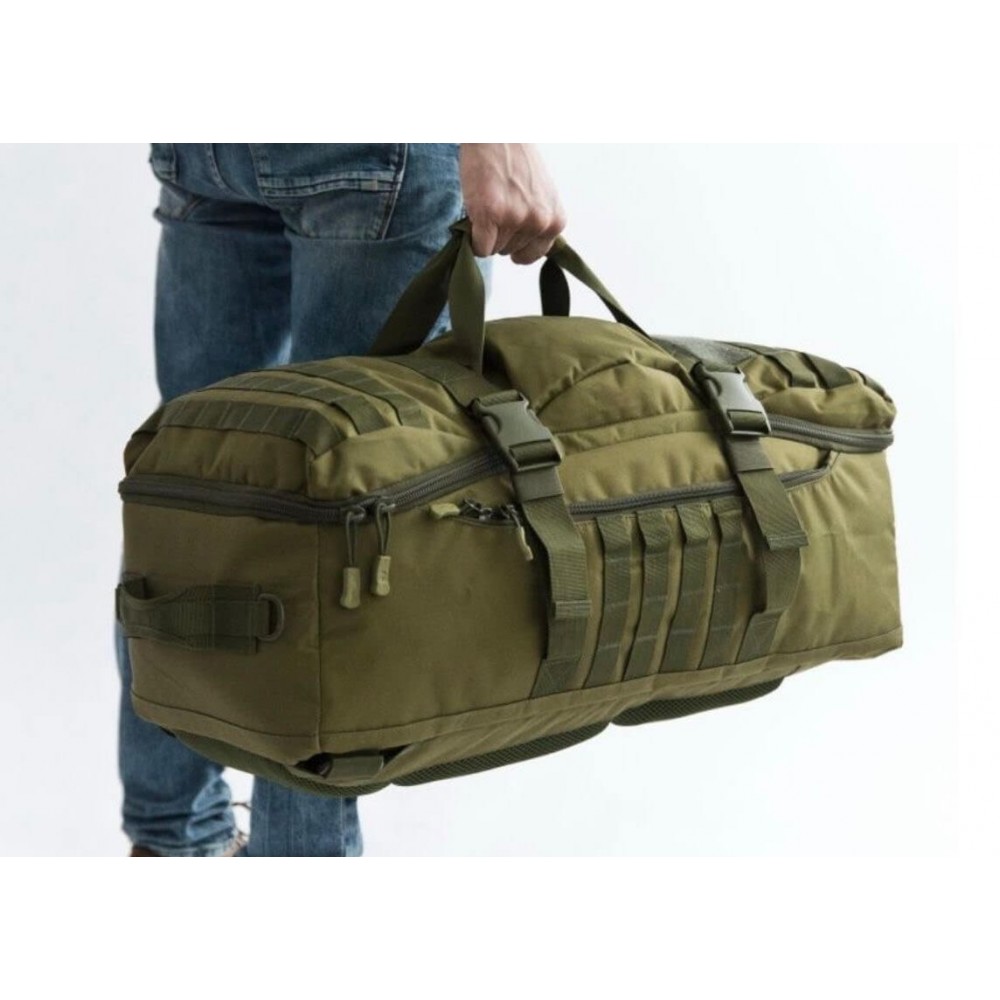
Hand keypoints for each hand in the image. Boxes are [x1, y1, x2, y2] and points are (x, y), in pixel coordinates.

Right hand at [459, 144, 565, 263]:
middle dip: (500, 234)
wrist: (498, 133)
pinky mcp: (491, 214)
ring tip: (489, 202)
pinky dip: (472, 238)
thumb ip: (539, 225)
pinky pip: (479, 247)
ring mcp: (515, 218)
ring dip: (486, 232)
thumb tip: (523, 256)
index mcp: (555, 221)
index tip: (509, 226)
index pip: (532, 255)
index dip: (516, 243)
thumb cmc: (517, 163)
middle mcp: (539, 222)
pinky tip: (476, 215)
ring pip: (494, 249)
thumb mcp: (542, 197)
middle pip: (511, 252)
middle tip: (497, 203)